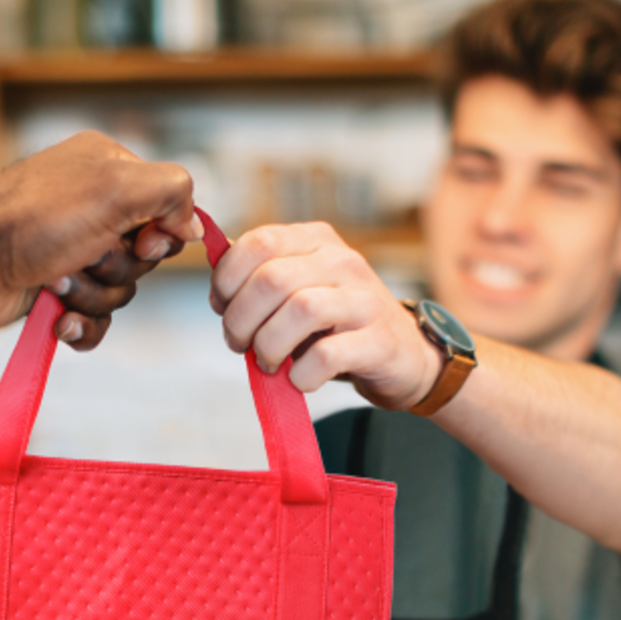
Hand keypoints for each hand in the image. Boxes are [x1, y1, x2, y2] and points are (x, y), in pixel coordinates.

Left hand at [0, 131, 201, 350]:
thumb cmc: (36, 219)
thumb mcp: (117, 186)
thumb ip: (172, 192)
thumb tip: (191, 225)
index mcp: (109, 170)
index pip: (168, 208)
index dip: (162, 234)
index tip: (143, 240)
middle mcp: (92, 208)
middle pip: (146, 255)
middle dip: (119, 267)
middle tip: (85, 255)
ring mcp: (72, 251)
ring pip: (120, 290)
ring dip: (93, 295)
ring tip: (56, 281)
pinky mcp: (56, 291)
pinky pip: (96, 320)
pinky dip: (81, 324)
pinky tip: (56, 315)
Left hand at [208, 222, 442, 409]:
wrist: (403, 355)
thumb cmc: (339, 325)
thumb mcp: (300, 288)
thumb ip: (261, 278)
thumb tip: (218, 277)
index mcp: (316, 241)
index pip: (258, 242)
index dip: (227, 280)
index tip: (223, 308)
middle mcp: (343, 261)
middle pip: (272, 279)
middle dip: (241, 320)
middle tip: (239, 344)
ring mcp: (364, 300)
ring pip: (300, 310)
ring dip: (269, 346)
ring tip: (267, 363)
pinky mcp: (379, 341)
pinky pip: (327, 355)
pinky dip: (301, 374)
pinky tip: (300, 379)